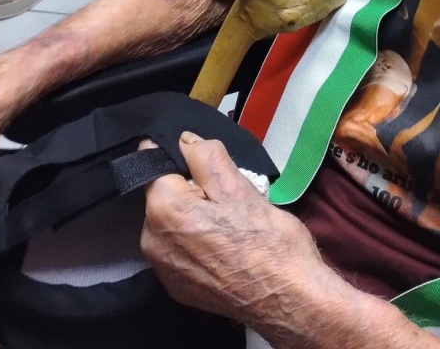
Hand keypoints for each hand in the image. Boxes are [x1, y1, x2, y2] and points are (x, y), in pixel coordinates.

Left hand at [141, 132, 343, 337]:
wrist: (287, 298)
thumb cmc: (267, 240)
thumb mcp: (240, 186)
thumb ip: (206, 157)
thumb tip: (185, 140)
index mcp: (164, 211)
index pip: (157, 165)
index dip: (184, 159)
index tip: (209, 164)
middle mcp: (152, 242)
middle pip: (165, 196)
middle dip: (191, 189)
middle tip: (229, 196)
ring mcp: (163, 269)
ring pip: (173, 223)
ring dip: (194, 216)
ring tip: (231, 222)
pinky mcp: (177, 289)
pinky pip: (180, 250)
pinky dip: (197, 242)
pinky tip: (225, 245)